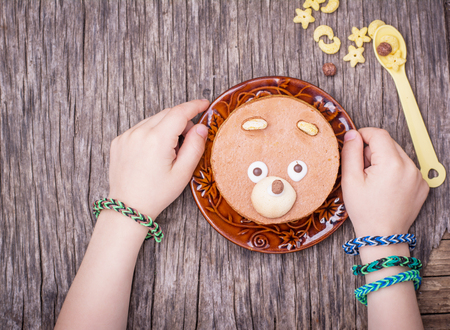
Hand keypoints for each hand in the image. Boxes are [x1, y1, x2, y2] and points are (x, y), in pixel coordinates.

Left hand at [108, 99, 209, 219]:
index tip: (204, 104)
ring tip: (169, 151)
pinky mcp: (118, 141)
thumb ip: (195, 146)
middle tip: (189, 139)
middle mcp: (139, 133)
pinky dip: (151, 133)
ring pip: (153, 120)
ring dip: (165, 127)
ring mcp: (126, 136)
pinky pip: (140, 128)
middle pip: (167, 114)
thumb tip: (201, 127)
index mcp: (157, 139)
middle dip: (182, 121)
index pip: (179, 112)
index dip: (194, 106)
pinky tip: (153, 153)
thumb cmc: (157, 193)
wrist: (129, 208)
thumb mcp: (183, 173)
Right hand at [341, 128, 428, 237]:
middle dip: (372, 150)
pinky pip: (405, 167)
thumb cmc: (365, 211)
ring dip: (383, 160)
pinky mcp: (422, 184)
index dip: (363, 135)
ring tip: (374, 180)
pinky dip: (394, 170)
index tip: (353, 144)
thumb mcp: (350, 180)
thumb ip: (351, 152)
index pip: (379, 134)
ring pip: (397, 155)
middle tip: (362, 169)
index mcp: (392, 164)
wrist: (383, 235)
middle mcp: (410, 167)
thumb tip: (352, 134)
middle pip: (388, 143)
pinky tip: (385, 186)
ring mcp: (418, 176)